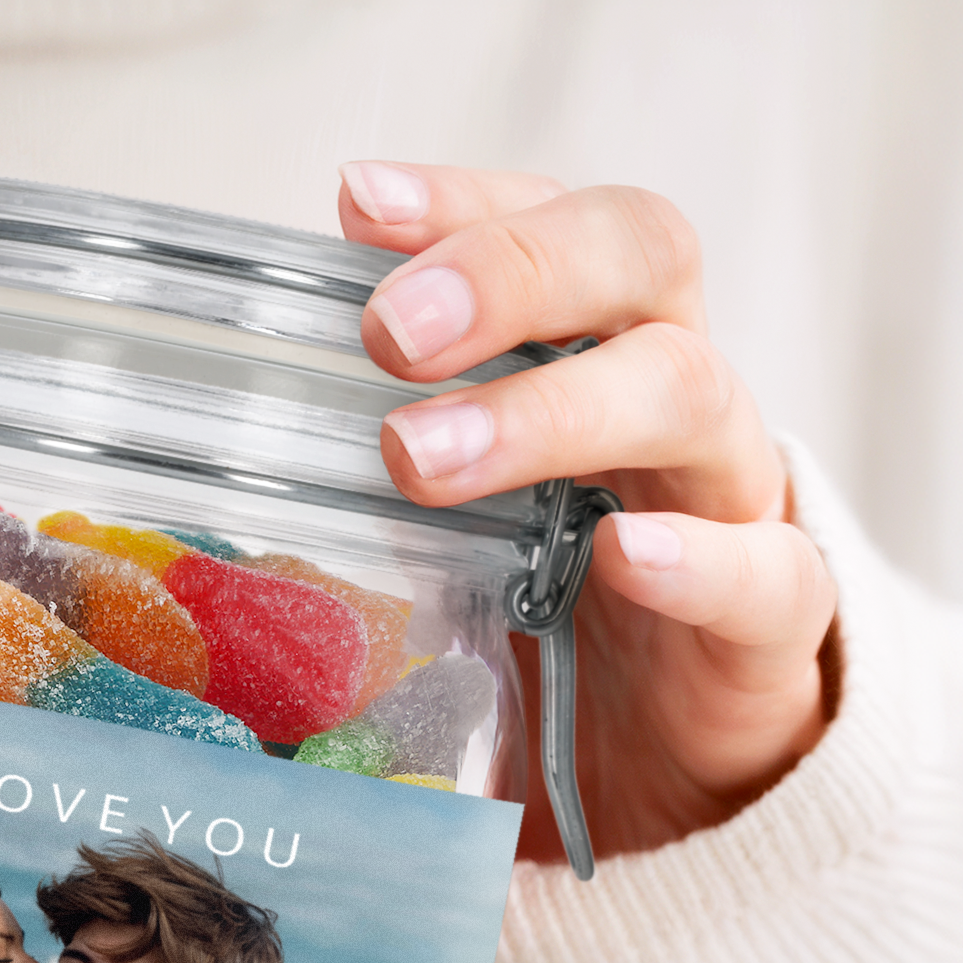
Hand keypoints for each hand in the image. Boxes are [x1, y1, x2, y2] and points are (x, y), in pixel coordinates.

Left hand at [339, 162, 838, 861]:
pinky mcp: (770, 622)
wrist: (673, 759)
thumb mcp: (446, 528)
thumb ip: (365, 475)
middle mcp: (670, 394)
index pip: (549, 221)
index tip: (355, 205)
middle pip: (639, 255)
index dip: (463, 203)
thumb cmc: (542, 616)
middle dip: (508, 272)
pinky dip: (698, 559)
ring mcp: (727, 498)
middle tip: (389, 333)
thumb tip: (192, 471)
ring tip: (422, 457)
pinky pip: (765, 572)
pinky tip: (623, 558)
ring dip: (551, 409)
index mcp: (589, 350)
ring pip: (688, 394)